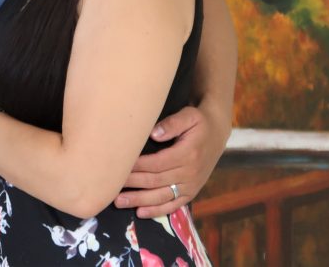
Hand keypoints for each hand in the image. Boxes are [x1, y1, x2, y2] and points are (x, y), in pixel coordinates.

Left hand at [113, 105, 227, 217]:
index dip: (137, 166)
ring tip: (119, 202)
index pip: (156, 163)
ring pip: (161, 196)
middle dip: (132, 184)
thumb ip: (172, 123)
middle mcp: (190, 172)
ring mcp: (191, 185)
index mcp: (187, 154)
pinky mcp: (191, 192)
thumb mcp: (190, 115)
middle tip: (111, 185)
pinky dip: (157, 211)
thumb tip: (154, 134)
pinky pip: (173, 205)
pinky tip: (140, 212)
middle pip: (155, 181)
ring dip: (139, 200)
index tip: (119, 166)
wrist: (217, 133)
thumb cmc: (199, 122)